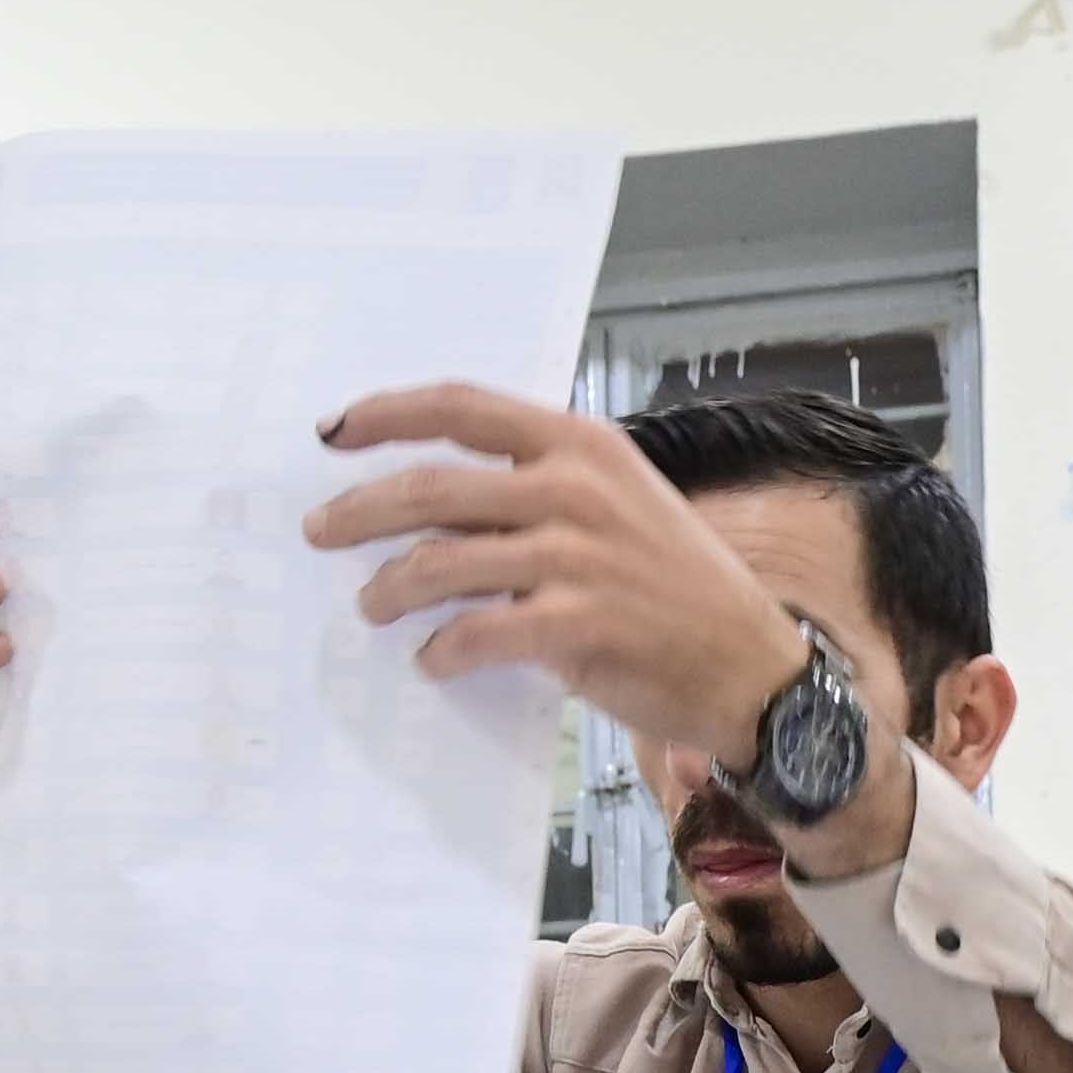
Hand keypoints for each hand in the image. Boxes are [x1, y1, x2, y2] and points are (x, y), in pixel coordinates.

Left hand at [307, 383, 821, 784]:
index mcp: (582, 445)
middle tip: (320, 531)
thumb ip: (539, 489)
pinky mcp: (579, 623)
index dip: (385, 414)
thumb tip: (436, 503)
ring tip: (370, 605)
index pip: (461, 407)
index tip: (332, 431)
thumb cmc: (679, 587)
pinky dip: (442, 649)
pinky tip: (433, 660)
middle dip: (359, 510)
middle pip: (433, 485)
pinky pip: (477, 631)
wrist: (753, 665)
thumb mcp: (619, 505)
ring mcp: (579, 556)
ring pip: (441, 561)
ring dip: (389, 587)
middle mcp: (577, 488)